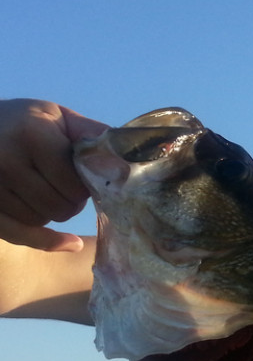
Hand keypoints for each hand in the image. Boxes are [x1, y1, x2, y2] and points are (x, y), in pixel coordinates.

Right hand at [0, 99, 106, 250]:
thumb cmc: (24, 122)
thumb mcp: (58, 118)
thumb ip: (92, 135)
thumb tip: (132, 156)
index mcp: (32, 136)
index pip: (76, 183)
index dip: (86, 184)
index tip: (81, 174)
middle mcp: (7, 162)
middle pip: (61, 206)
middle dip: (71, 199)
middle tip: (64, 183)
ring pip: (43, 220)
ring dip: (53, 211)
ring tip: (46, 189)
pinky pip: (21, 236)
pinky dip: (48, 241)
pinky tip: (71, 242)